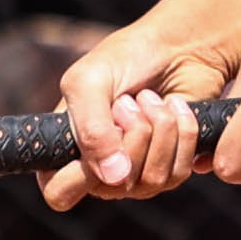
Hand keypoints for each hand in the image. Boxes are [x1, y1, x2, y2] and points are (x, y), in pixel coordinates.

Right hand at [40, 24, 233, 208]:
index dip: (78, 175)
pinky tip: (174, 106)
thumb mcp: (88, 81)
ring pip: (150, 181)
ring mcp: (137, 176)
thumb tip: (114, 177)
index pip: (59, 193)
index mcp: (65, 153)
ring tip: (150, 98)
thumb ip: (90, 128)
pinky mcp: (172, 169)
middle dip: (129, 136)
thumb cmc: (123, 60)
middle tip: (128, 101)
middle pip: (112, 188)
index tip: (100, 136)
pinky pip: (179, 172)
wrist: (174, 47)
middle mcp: (99, 173)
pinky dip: (181, 131)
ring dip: (158, 129)